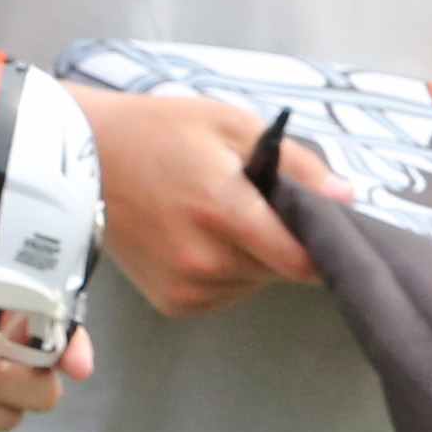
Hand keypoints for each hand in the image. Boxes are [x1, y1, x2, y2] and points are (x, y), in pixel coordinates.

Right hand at [68, 82, 324, 317]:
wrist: (85, 160)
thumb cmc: (161, 133)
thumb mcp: (233, 127)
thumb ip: (296, 165)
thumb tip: (346, 196)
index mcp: (222, 212)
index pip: (300, 259)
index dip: (323, 245)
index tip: (326, 224)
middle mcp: (203, 261)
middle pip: (280, 271)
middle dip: (284, 241)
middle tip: (261, 203)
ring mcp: (184, 287)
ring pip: (255, 284)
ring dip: (256, 258)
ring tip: (223, 216)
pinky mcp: (171, 303)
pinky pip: (225, 294)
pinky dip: (228, 272)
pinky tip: (204, 238)